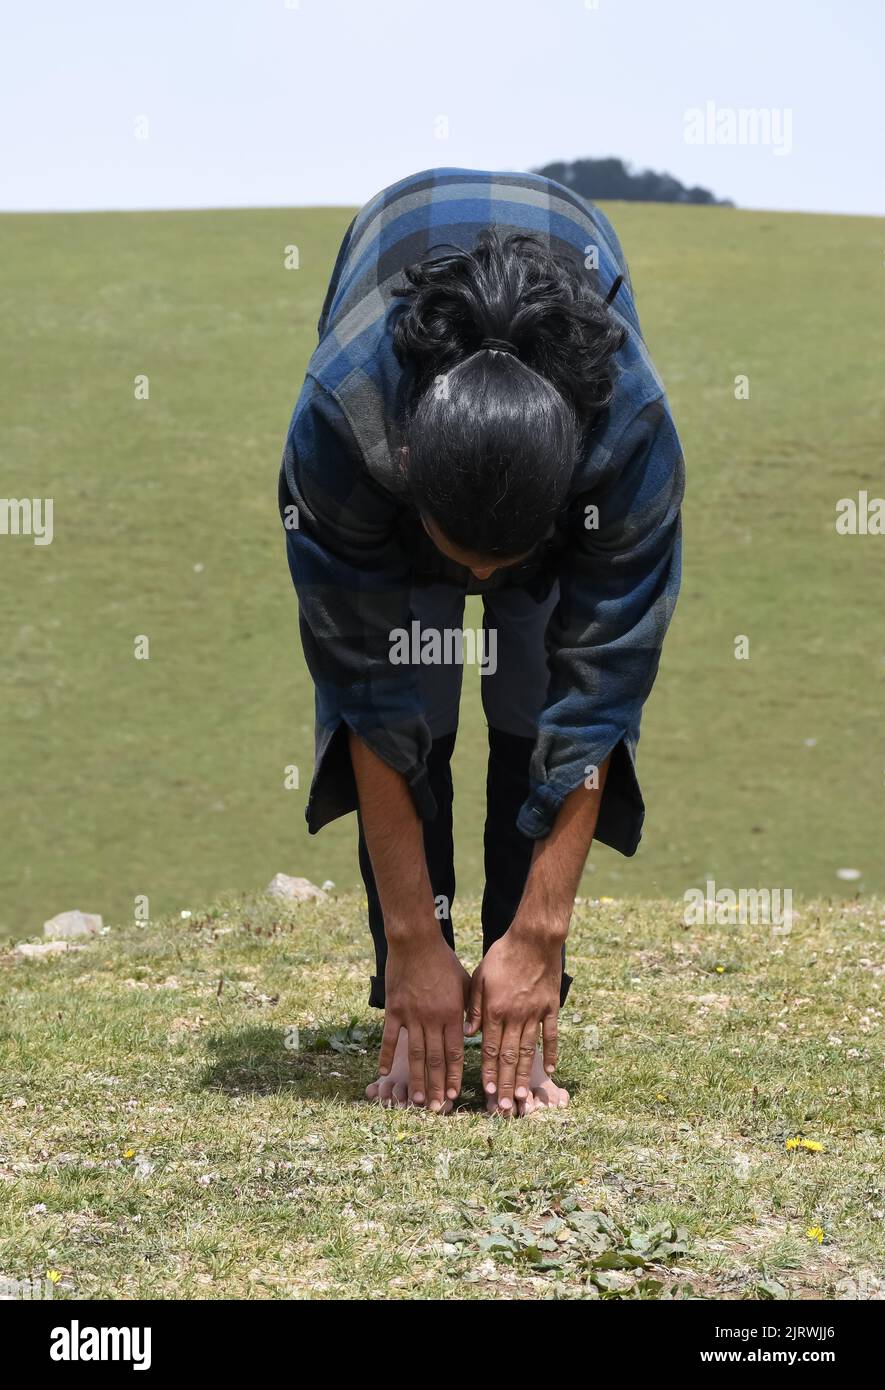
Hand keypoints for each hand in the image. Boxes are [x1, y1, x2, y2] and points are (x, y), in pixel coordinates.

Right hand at [380, 932, 470, 1109]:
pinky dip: (387, 1056)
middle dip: (436, 1087)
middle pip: (435, 1060)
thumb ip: (470, 1010)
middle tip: (436, 1109)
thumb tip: (472, 1036)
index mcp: (453, 1014)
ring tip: (416, 1101)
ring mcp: (411, 1016)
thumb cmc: (444, 962)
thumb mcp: (466, 984)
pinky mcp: (394, 1010)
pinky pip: (390, 1038)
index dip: (454, 1076)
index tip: (453, 1096)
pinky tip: (384, 1073)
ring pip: (415, 1054)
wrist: (416, 942)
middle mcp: (433, 1019)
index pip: (455, 1053)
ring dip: (416, 1080)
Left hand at [465, 928, 561, 1112]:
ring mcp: (535, 1013)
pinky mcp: (551, 1007)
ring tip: (522, 1098)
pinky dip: (551, 1053)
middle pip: (508, 1056)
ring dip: (524, 1076)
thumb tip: (469, 1034)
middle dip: (505, 1084)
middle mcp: (515, 1016)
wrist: (534, 938)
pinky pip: (551, 1035)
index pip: (488, 1049)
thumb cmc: (503, 954)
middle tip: (504, 1107)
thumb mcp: (480, 976)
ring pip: (528, 1051)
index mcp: (495, 1010)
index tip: (487, 1093)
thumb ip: (474, 1007)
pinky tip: (550, 1070)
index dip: (488, 1072)